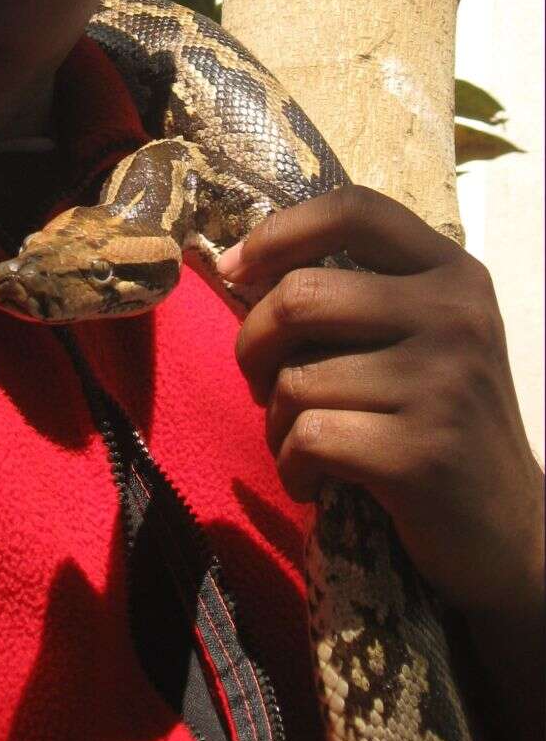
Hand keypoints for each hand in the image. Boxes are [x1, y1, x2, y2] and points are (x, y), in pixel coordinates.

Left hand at [217, 184, 543, 620]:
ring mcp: (444, 383)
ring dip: (274, 420)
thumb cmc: (433, 421)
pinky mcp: (422, 453)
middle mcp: (456, 315)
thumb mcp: (417, 336)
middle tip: (260, 382)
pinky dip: (291, 466)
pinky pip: (308, 439)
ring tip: (299, 440)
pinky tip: (314, 481)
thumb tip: (239, 266)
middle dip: (253, 344)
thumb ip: (352, 294)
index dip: (278, 232)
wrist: (507, 531)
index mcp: (452, 272)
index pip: (353, 210)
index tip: (234, 270)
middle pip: (301, 295)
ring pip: (296, 379)